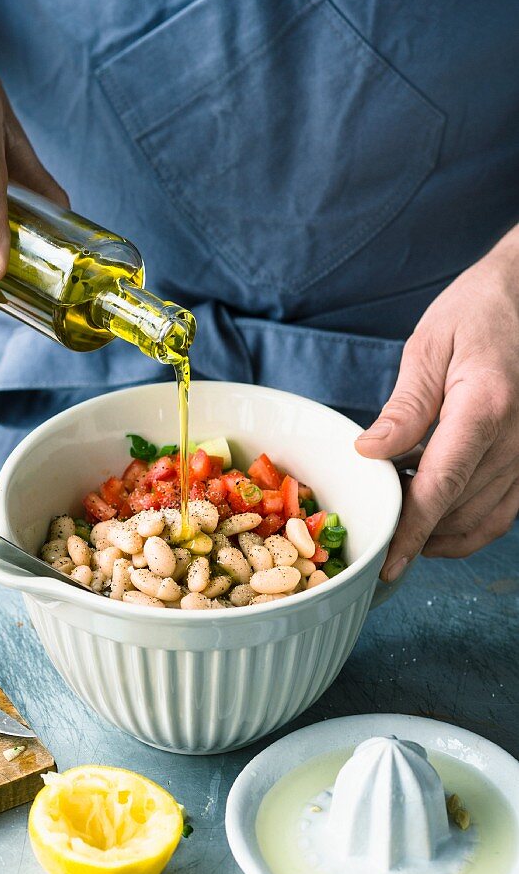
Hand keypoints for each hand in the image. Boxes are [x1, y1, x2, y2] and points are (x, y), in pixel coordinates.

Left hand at [355, 230, 518, 580]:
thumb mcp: (430, 345)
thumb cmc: (478, 311)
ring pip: (483, 519)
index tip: (388, 562)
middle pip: (460, 510)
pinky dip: (466, 524)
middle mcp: (518, 439)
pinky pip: (502, 510)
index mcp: (485, 406)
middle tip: (376, 528)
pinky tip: (432, 510)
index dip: (412, 531)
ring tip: (399, 514)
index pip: (443, 486)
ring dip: (439, 532)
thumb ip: (404, 406)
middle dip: (416, 531)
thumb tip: (369, 453)